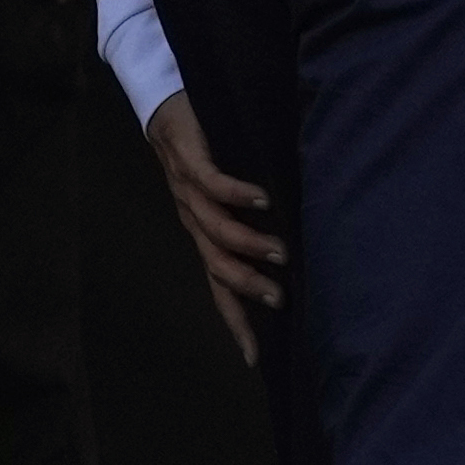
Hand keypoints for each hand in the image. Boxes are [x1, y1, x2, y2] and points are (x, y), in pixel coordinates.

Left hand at [146, 92, 282, 363]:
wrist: (166, 109)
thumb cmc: (208, 156)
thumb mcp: (228, 200)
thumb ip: (252, 225)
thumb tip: (299, 254)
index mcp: (203, 237)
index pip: (220, 288)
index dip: (236, 322)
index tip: (254, 356)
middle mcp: (193, 221)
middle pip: (217, 266)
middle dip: (248, 286)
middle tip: (280, 299)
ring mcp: (188, 193)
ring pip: (216, 230)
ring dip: (248, 245)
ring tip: (280, 253)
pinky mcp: (190, 161)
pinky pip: (213, 183)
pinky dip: (237, 193)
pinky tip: (262, 199)